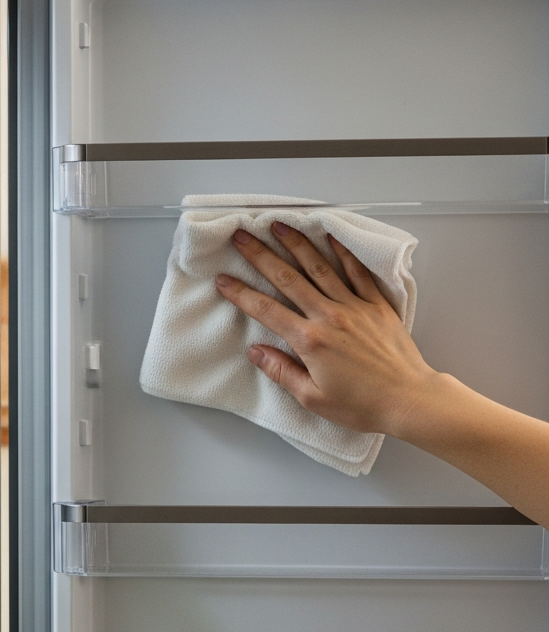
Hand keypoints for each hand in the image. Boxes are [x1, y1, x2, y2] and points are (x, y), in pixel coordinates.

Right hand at [215, 223, 437, 436]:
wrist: (408, 399)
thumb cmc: (362, 405)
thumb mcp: (313, 398)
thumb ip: (282, 371)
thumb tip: (257, 352)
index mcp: (310, 341)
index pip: (266, 311)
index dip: (241, 294)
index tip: (224, 279)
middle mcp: (329, 316)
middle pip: (288, 279)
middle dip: (261, 255)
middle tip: (242, 236)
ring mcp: (355, 307)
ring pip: (319, 267)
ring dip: (296, 244)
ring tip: (279, 225)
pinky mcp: (377, 306)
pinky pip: (357, 272)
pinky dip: (343, 252)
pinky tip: (330, 236)